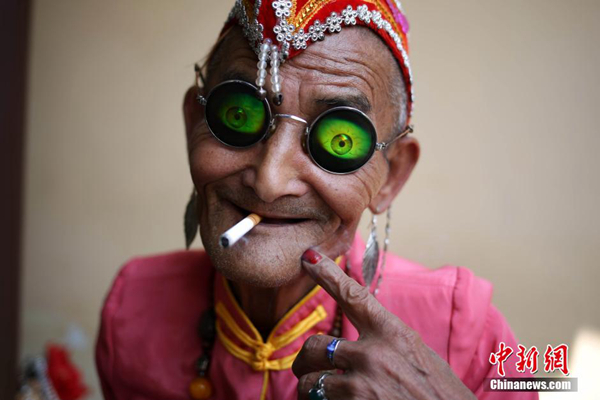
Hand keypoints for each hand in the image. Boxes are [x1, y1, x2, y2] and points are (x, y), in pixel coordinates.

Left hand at [293, 249, 476, 399]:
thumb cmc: (442, 396)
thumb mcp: (419, 359)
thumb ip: (389, 347)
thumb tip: (359, 348)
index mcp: (393, 334)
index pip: (354, 296)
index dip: (328, 275)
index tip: (310, 258)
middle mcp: (373, 353)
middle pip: (315, 345)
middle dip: (306, 360)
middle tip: (307, 370)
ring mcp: (361, 383)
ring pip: (309, 380)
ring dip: (309, 390)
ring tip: (318, 397)